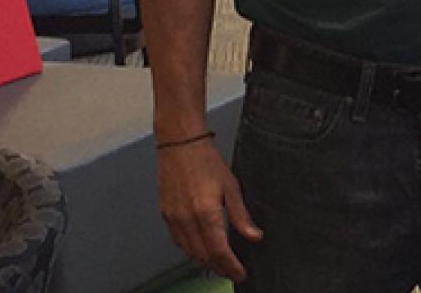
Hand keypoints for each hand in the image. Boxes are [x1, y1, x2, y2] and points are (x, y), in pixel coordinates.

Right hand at [156, 139, 260, 280]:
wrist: (180, 145)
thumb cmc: (206, 161)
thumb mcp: (231, 187)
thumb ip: (241, 216)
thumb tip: (254, 236)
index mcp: (206, 214)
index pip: (220, 251)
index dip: (231, 267)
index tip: (240, 275)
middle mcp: (187, 221)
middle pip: (203, 256)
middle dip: (219, 268)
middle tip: (231, 272)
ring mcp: (173, 219)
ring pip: (189, 252)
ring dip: (204, 261)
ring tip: (219, 265)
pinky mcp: (165, 215)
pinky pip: (178, 241)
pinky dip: (190, 250)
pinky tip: (199, 248)